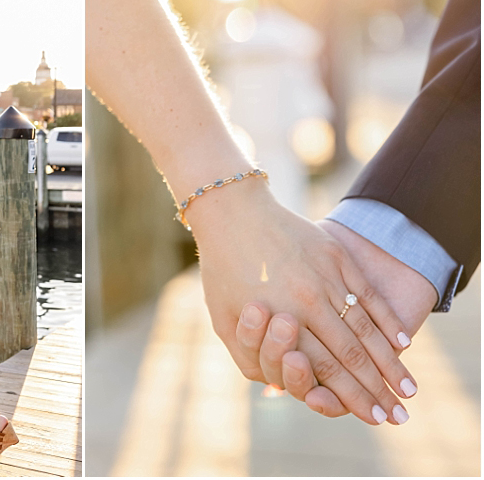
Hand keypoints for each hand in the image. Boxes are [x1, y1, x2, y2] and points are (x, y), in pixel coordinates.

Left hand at [191, 184, 415, 424]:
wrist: (232, 212)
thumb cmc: (223, 272)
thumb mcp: (224, 321)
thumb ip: (250, 358)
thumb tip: (276, 389)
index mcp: (280, 321)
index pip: (324, 369)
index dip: (351, 397)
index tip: (373, 418)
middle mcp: (307, 302)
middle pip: (351, 355)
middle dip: (377, 390)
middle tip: (399, 416)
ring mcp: (325, 278)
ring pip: (365, 328)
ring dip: (389, 362)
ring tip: (409, 389)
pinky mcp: (334, 256)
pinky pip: (366, 294)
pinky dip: (386, 321)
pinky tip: (402, 343)